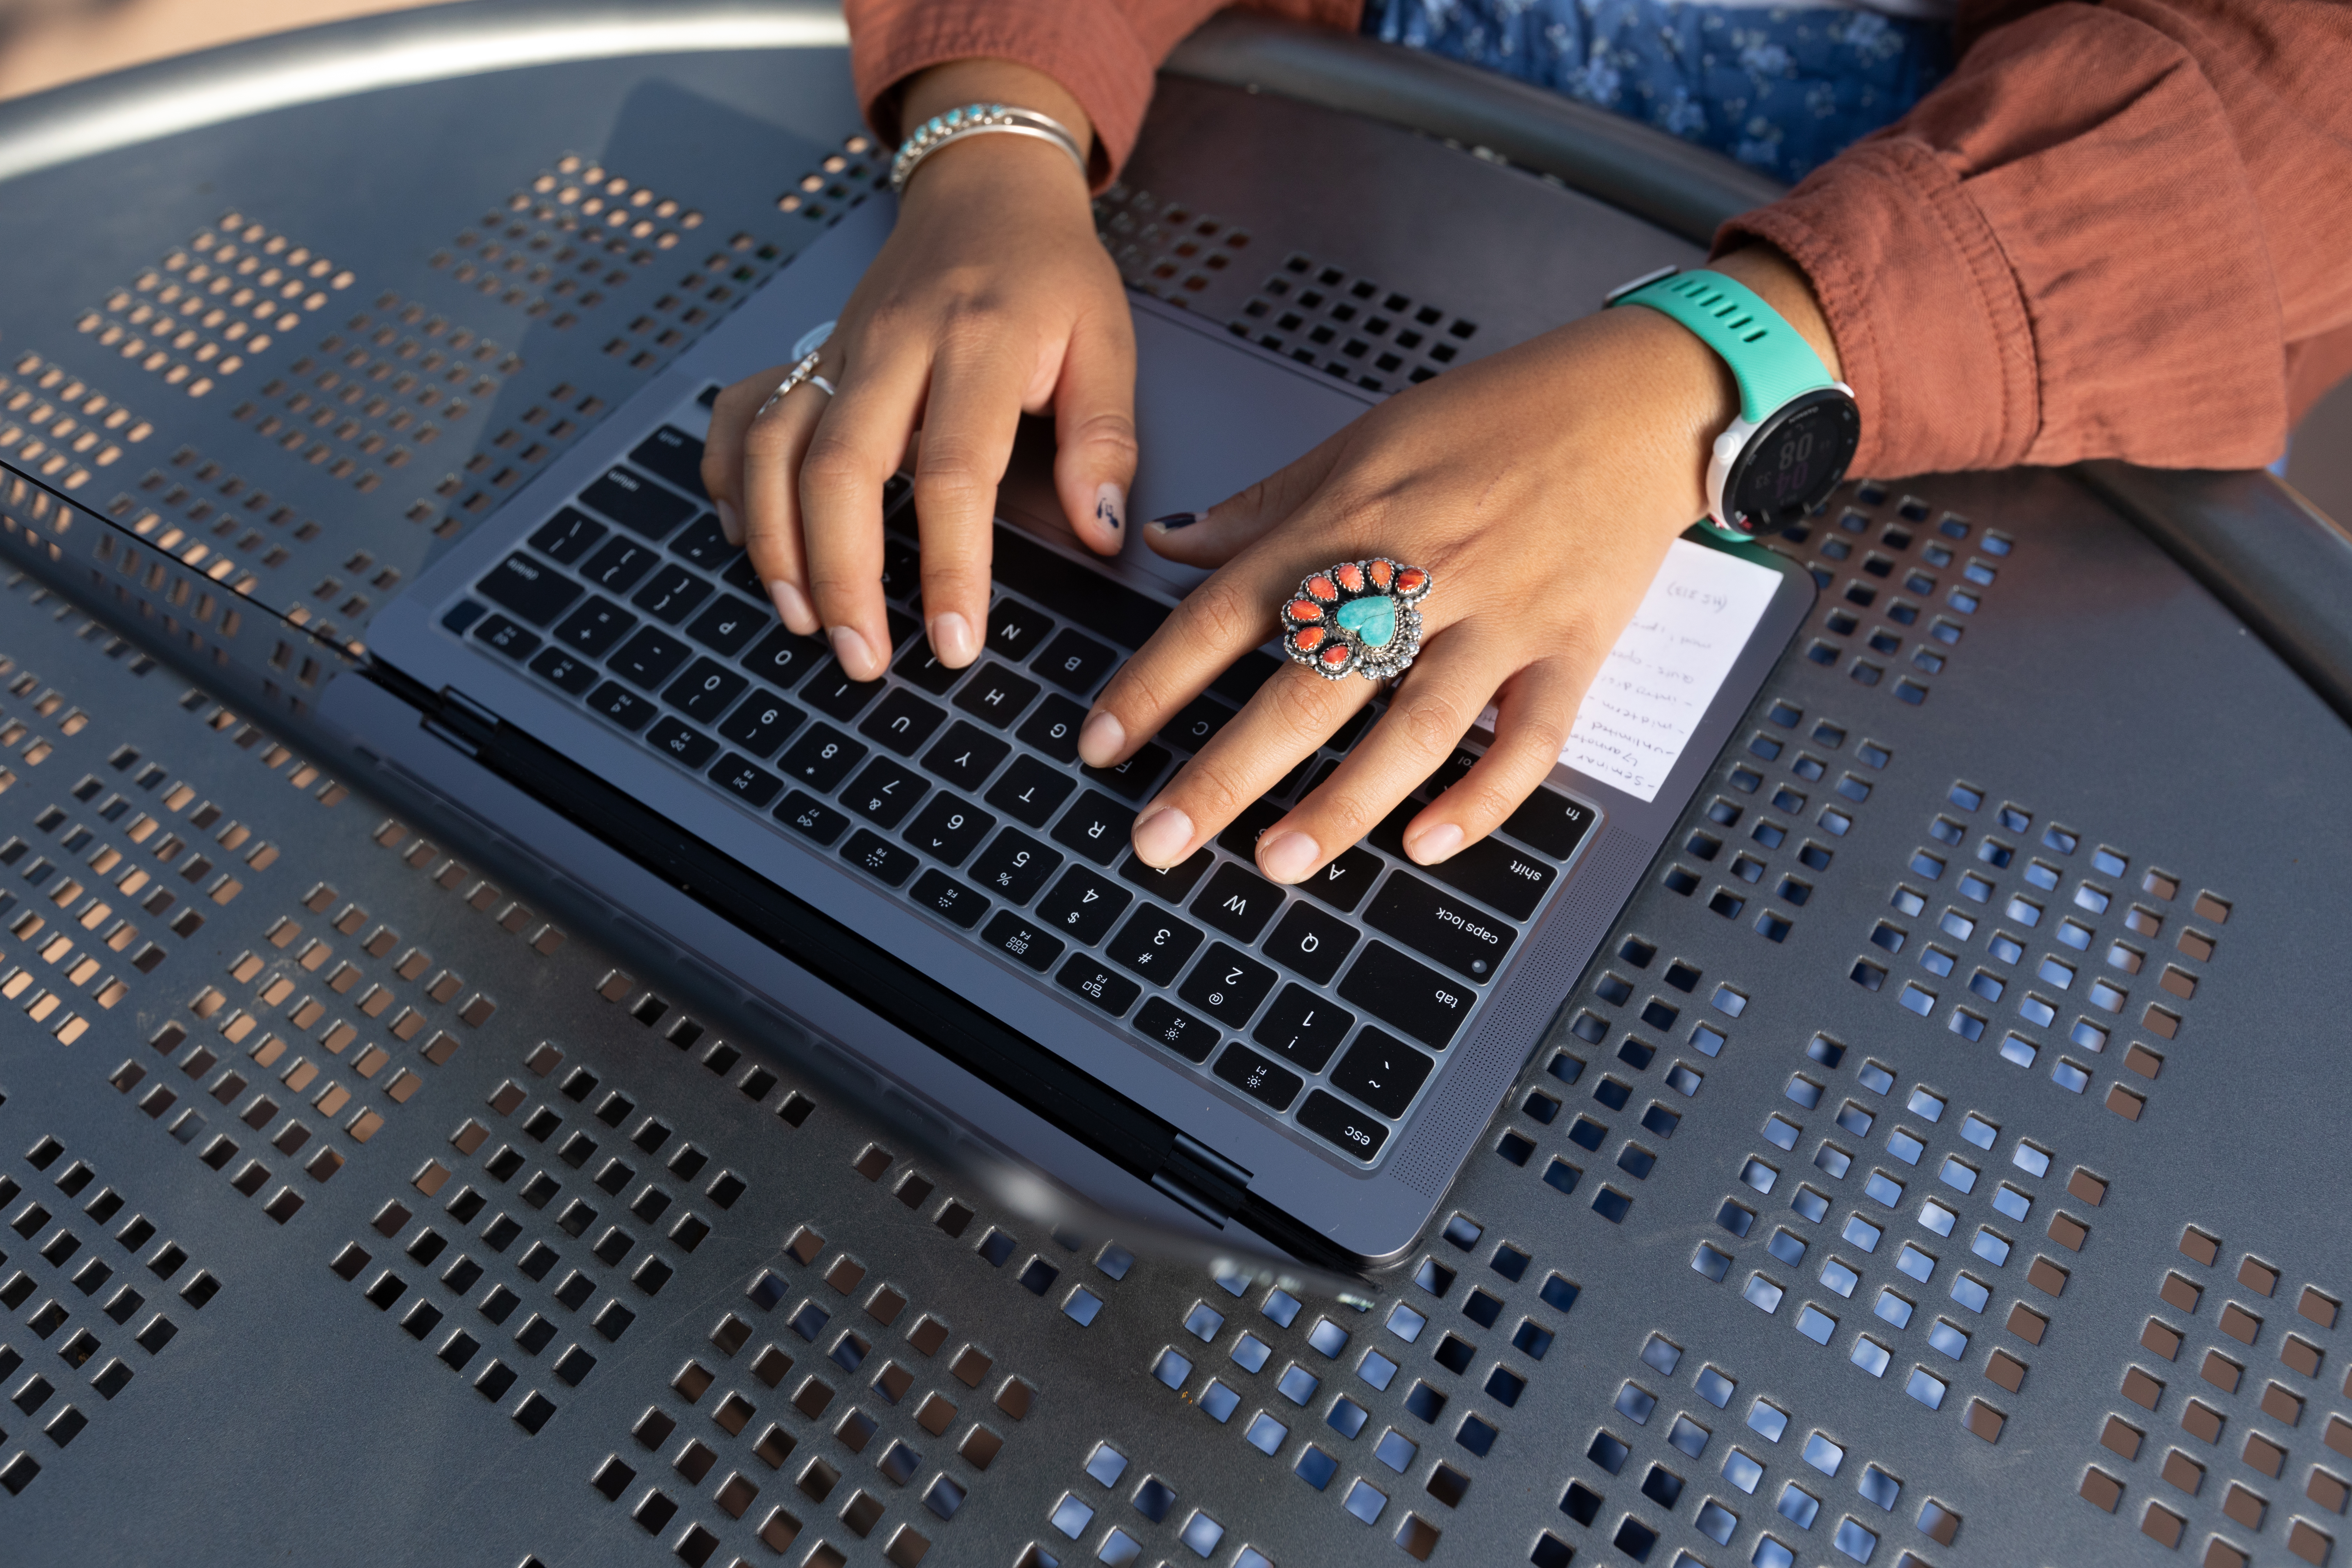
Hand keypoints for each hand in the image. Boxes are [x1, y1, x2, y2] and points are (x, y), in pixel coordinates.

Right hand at [700, 60, 1135, 679]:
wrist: (989, 187)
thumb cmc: (1051, 273)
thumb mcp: (1108, 341)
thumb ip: (1104, 437)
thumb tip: (1100, 530)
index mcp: (978, 343)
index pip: (955, 472)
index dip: (950, 566)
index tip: (954, 643)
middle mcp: (893, 345)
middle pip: (842, 470)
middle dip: (844, 575)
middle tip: (865, 659)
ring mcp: (839, 348)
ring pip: (776, 449)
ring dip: (777, 544)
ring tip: (804, 621)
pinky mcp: (807, 353)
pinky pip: (743, 416)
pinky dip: (730, 478)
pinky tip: (744, 539)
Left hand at [1077, 247, 1836, 883]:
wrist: (1635, 398)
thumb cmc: (1498, 415)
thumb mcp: (1362, 441)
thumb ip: (1264, 507)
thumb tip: (1170, 541)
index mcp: (1352, 523)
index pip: (1227, 612)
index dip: (1154, 682)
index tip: (1101, 743)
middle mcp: (1417, 575)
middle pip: (1306, 685)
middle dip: (1225, 771)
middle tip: (1161, 838)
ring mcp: (1498, 617)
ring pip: (1411, 727)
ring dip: (1341, 804)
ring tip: (1276, 863)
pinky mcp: (1571, 648)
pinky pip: (1528, 740)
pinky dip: (1482, 798)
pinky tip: (1428, 844)